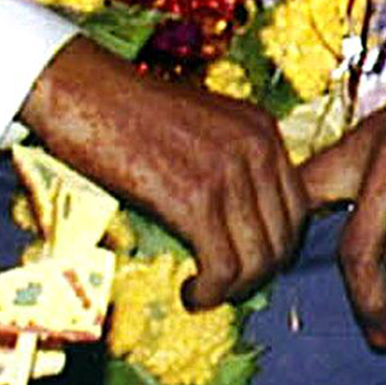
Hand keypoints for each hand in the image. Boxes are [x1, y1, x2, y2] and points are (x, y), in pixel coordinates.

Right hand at [18, 35, 307, 307]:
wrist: (87, 91)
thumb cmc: (132, 113)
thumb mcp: (205, 127)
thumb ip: (233, 163)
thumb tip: (244, 224)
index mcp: (262, 130)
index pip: (299, 206)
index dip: (278, 246)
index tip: (246, 264)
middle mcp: (256, 148)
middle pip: (285, 236)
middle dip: (259, 273)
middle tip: (225, 286)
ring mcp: (228, 172)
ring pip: (259, 257)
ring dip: (234, 289)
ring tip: (206, 292)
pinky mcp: (194, 198)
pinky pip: (224, 266)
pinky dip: (212, 292)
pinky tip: (191, 292)